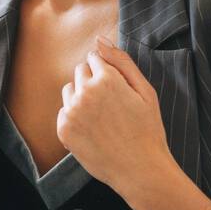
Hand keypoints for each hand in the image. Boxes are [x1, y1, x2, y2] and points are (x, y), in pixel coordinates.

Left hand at [56, 35, 175, 196]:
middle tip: (112, 105)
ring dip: (81, 97)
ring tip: (102, 117)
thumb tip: (100, 39)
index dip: (107, 72)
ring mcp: (71, 111)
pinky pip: (64, 111)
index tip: (117, 89)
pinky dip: (75, 117)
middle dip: (93, 82)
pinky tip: (93, 130)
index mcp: (107, 79)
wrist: (139, 169)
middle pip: (80, 71)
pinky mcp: (63, 129)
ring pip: (69, 90)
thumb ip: (121, 61)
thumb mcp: (145, 91)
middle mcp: (85, 92)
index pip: (94, 58)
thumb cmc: (147, 129)